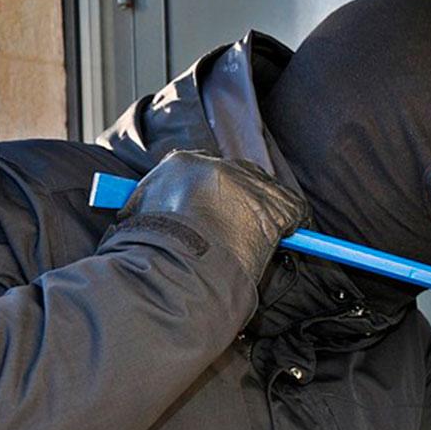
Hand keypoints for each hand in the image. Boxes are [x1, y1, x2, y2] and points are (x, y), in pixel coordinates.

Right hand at [115, 151, 310, 282]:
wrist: (175, 264)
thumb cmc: (151, 248)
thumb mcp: (136, 217)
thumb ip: (146, 206)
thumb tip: (136, 214)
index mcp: (181, 164)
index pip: (205, 169)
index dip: (214, 192)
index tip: (218, 207)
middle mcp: (217, 167)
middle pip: (241, 175)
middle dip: (243, 198)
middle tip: (241, 224)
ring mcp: (249, 186)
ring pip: (268, 191)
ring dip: (266, 212)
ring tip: (262, 236)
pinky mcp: (274, 206)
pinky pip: (294, 210)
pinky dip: (294, 224)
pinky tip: (286, 237)